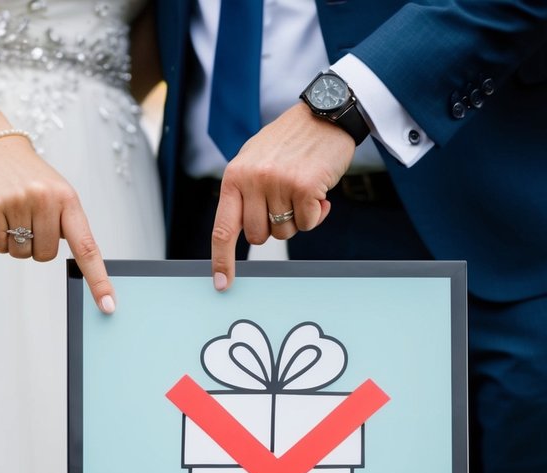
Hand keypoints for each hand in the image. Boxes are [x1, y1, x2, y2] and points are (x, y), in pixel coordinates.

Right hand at [0, 136, 114, 312]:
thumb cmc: (33, 179)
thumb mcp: (59, 195)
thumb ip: (69, 226)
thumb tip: (82, 268)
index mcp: (69, 200)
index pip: (87, 247)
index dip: (98, 279)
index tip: (108, 305)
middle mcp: (45, 200)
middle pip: (46, 255)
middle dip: (37, 245)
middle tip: (30, 219)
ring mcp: (18, 202)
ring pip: (22, 254)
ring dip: (17, 243)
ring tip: (15, 213)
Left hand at [211, 103, 356, 289]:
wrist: (324, 114)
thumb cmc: (289, 141)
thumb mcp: (255, 161)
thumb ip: (245, 193)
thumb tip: (244, 235)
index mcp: (234, 176)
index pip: (223, 228)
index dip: (222, 260)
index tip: (222, 283)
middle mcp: (252, 180)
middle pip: (258, 236)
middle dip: (273, 227)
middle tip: (285, 202)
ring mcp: (278, 183)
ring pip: (285, 232)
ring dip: (297, 218)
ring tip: (301, 189)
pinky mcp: (304, 186)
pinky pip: (308, 223)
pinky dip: (316, 214)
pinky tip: (318, 190)